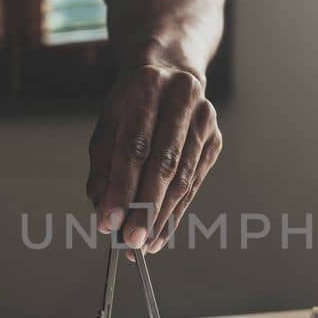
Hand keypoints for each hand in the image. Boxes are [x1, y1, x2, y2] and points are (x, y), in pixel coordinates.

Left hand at [86, 63, 222, 252]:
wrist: (171, 73)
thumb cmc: (133, 103)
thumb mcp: (109, 123)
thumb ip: (103, 165)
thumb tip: (103, 209)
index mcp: (148, 87)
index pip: (135, 146)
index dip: (121, 187)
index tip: (109, 221)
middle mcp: (182, 100)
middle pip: (165, 164)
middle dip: (146, 208)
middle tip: (131, 240)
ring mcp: (204, 120)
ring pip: (184, 177)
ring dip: (163, 216)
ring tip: (145, 244)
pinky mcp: (215, 140)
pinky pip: (195, 183)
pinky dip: (177, 211)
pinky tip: (161, 232)